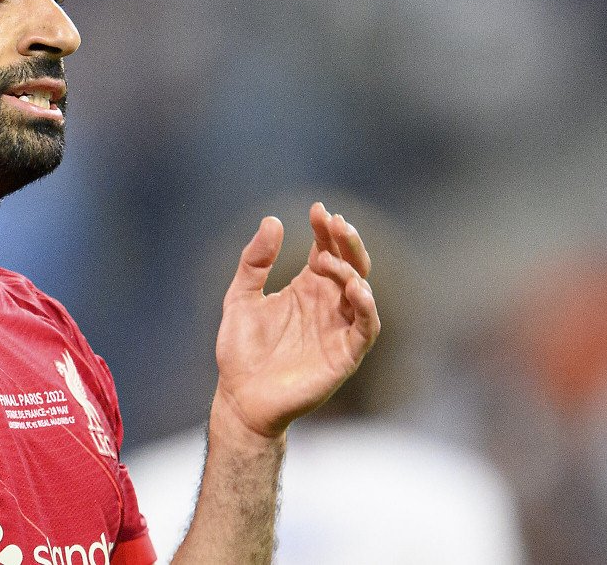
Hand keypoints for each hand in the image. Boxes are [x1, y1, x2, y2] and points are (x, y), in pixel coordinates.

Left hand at [212, 202, 378, 440]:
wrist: (240, 396)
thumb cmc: (241, 350)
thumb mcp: (240, 297)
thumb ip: (254, 262)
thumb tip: (273, 220)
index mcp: (306, 288)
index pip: (326, 251)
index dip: (326, 230)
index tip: (318, 210)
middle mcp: (327, 305)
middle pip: (350, 265)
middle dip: (347, 243)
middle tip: (337, 224)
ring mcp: (338, 329)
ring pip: (362, 292)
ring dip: (353, 271)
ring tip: (332, 261)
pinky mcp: (344, 355)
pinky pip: (365, 328)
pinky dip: (366, 307)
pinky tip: (356, 289)